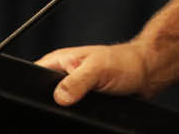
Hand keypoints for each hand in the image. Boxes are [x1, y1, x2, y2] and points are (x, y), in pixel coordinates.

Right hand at [36, 42, 151, 105]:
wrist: (145, 73)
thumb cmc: (124, 62)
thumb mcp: (98, 68)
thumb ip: (77, 80)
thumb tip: (60, 96)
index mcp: (58, 62)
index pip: (33, 78)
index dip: (34, 91)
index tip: (49, 100)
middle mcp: (62, 76)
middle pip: (44, 97)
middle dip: (53, 105)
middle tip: (73, 103)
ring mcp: (71, 90)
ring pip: (58, 108)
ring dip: (68, 111)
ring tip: (86, 104)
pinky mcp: (81, 103)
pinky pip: (72, 113)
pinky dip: (77, 116)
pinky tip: (88, 112)